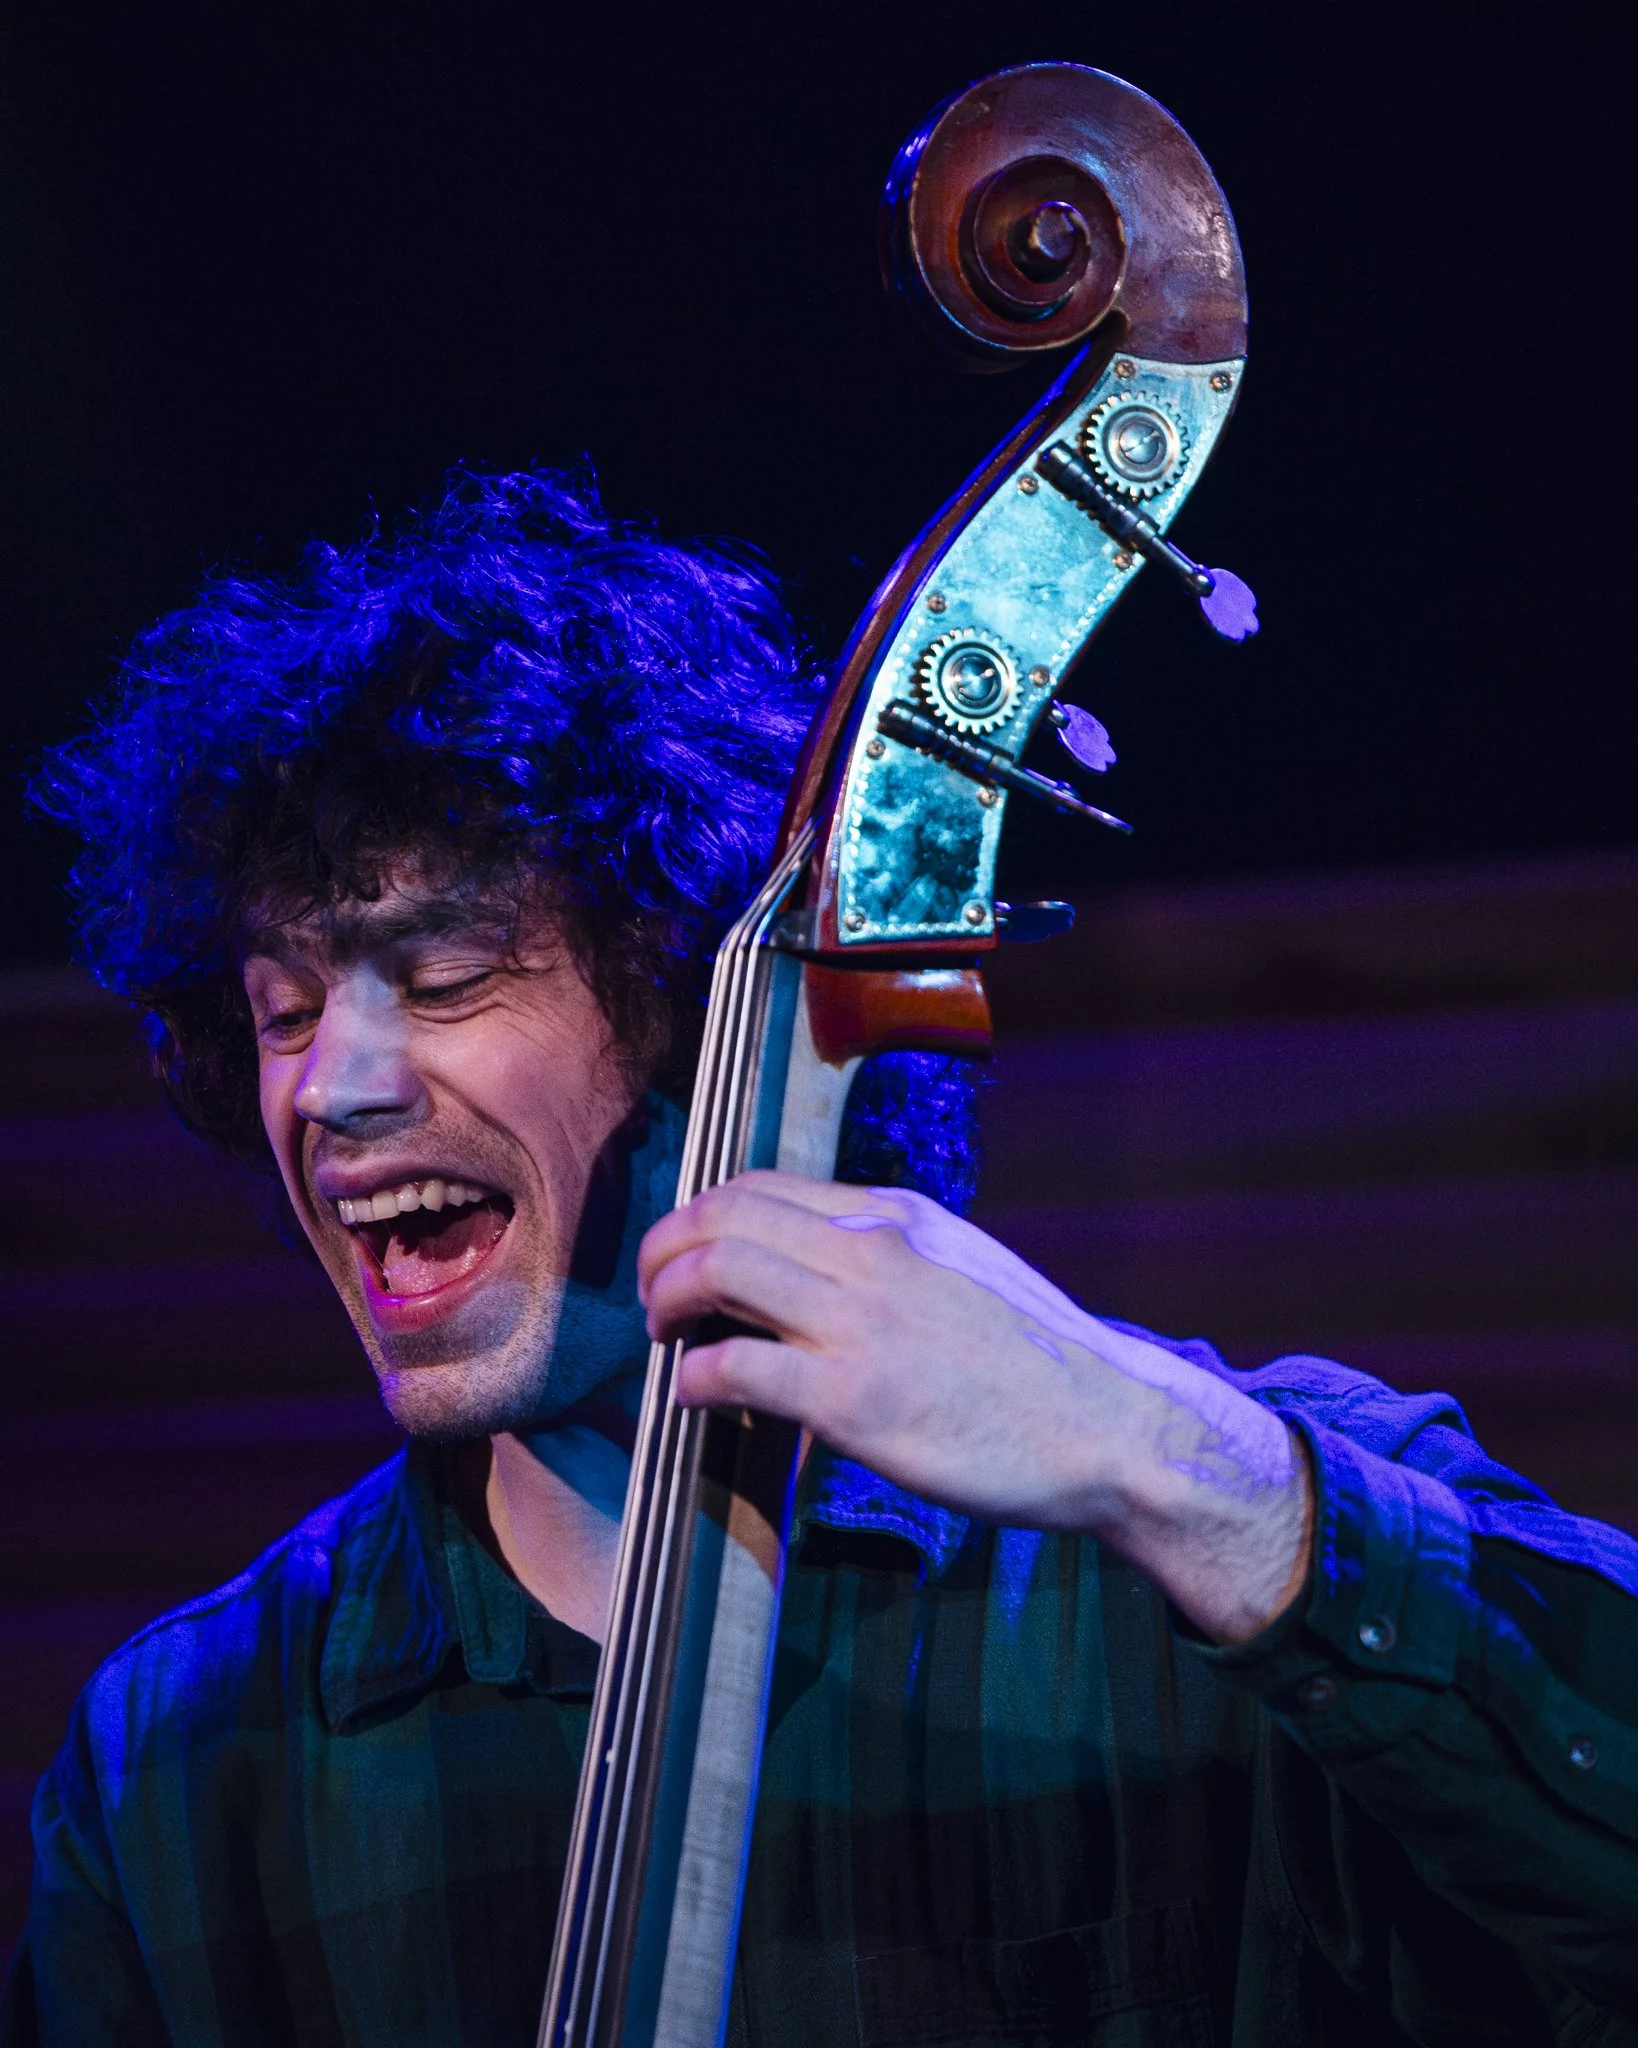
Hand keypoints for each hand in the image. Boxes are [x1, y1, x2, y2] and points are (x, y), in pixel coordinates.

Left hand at [637, 1172, 1312, 1643]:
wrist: (1108, 1428)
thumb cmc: (1036, 1363)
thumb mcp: (962, 1269)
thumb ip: (890, 1258)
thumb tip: (816, 1269)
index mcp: (895, 1218)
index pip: (760, 1186)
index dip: (699, 1218)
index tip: (685, 1258)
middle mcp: (873, 1252)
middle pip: (721, 1214)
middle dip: (663, 1250)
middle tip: (654, 1297)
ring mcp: (861, 1322)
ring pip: (716, 1269)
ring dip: (665, 1301)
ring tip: (664, 1337)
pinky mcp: (854, 1399)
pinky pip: (734, 1368)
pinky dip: (691, 1378)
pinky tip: (692, 1397)